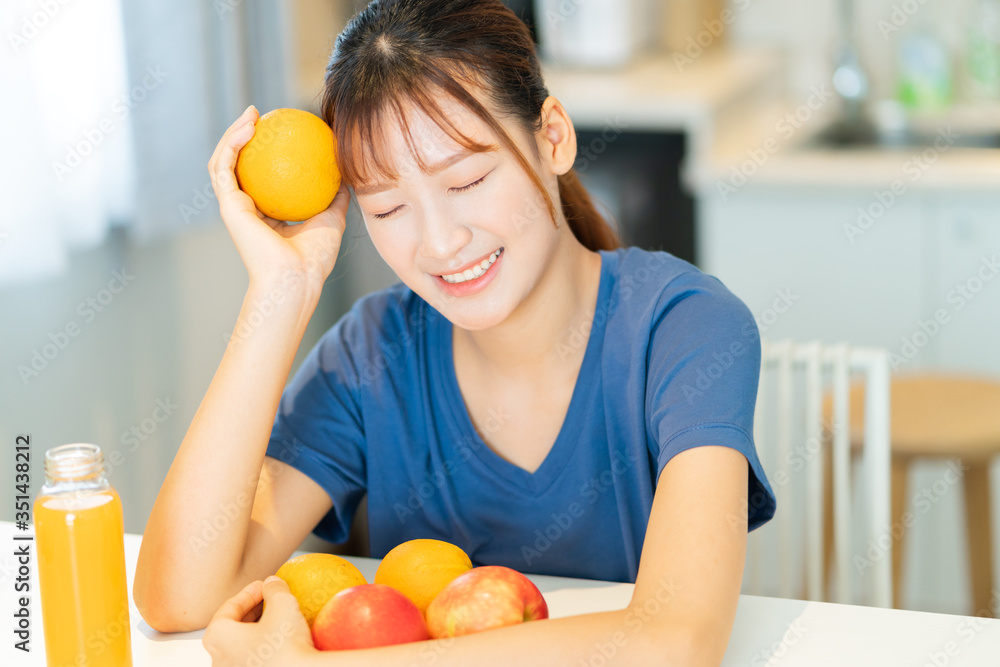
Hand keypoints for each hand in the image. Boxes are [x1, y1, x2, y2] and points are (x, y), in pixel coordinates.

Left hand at [202, 576, 318, 666]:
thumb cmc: (286, 644)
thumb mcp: (283, 604)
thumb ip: (274, 588)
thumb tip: (272, 583)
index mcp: (217, 638)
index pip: (229, 608)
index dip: (248, 593)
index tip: (263, 586)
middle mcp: (219, 660)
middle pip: (232, 628)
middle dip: (251, 611)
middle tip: (269, 600)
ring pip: (241, 646)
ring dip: (256, 630)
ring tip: (277, 620)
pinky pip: (252, 660)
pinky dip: (261, 649)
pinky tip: (280, 643)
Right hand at [207, 105, 349, 292]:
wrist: (297, 277)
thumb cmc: (316, 257)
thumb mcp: (332, 218)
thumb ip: (336, 195)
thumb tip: (347, 171)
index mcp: (266, 213)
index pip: (261, 175)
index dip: (266, 150)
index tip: (281, 128)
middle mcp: (247, 208)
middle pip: (239, 164)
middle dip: (245, 135)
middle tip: (262, 114)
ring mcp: (235, 206)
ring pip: (225, 160)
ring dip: (234, 132)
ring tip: (252, 114)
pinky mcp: (228, 205)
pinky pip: (225, 166)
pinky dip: (233, 144)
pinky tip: (249, 127)